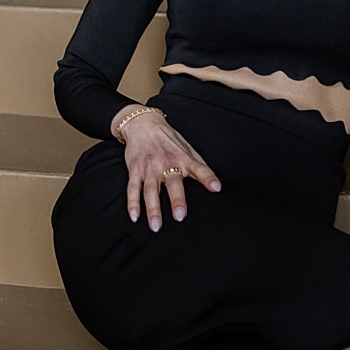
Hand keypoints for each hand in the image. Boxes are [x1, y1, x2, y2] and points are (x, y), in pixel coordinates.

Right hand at [112, 105, 221, 230]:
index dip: (208, 177)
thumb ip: (199, 165)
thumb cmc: (168, 138)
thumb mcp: (186, 147)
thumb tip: (215, 182)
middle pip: (172, 183)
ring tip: (156, 226)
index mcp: (183, 158)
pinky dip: (132, 203)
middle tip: (180, 216)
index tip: (216, 187)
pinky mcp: (135, 170)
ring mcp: (149, 167)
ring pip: (150, 190)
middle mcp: (166, 163)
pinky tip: (135, 216)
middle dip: (176, 199)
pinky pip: (132, 188)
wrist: (142, 123)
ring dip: (153, 209)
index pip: (199, 168)